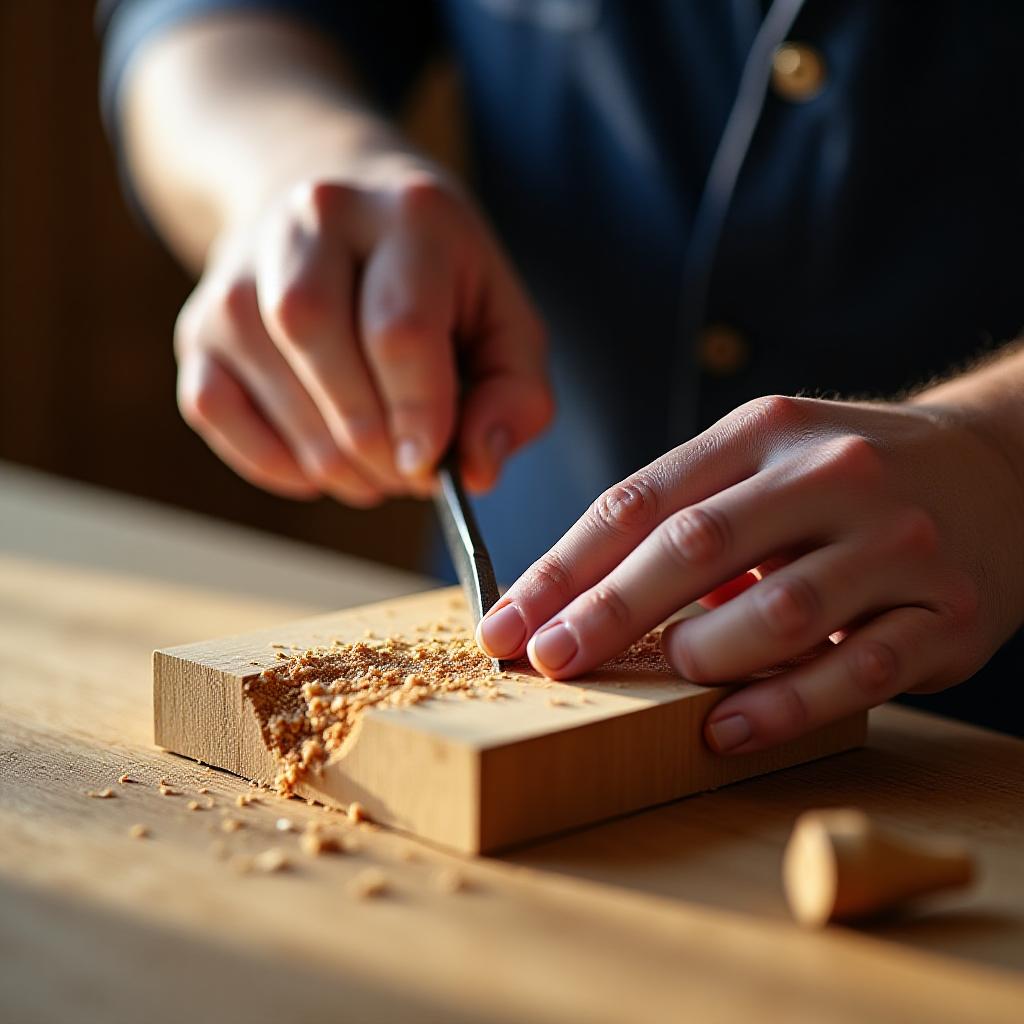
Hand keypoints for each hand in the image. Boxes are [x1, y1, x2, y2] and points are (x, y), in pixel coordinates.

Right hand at [174, 165, 551, 504]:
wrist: (342, 217)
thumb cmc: (438, 285)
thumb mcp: (504, 323)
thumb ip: (515, 397)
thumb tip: (476, 471)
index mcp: (408, 213)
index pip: (398, 327)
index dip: (416, 413)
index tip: (430, 467)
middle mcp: (313, 221)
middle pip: (321, 344)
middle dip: (372, 441)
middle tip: (406, 473)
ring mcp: (242, 269)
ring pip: (271, 382)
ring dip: (330, 461)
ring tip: (373, 469)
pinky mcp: (197, 323)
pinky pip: (216, 410)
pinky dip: (272, 461)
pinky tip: (317, 461)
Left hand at [477, 395, 1023, 752]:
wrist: (1002, 467)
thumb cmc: (847, 475)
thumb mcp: (766, 457)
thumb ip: (683, 511)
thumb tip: (576, 594)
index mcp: (763, 432)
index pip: (639, 500)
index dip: (562, 567)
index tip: (508, 621)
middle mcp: (830, 475)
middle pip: (693, 546)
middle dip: (604, 613)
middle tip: (547, 661)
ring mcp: (894, 543)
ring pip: (777, 611)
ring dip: (698, 657)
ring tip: (658, 678)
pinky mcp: (944, 613)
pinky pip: (853, 673)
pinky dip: (779, 709)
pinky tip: (722, 730)